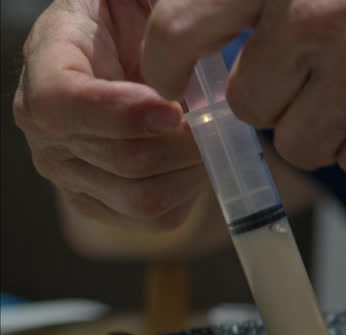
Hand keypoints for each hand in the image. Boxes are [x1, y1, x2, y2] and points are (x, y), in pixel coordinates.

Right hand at [13, 0, 209, 242]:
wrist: (130, 53)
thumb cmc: (135, 21)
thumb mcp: (136, 0)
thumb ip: (159, 21)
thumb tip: (181, 41)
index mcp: (45, 69)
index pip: (62, 105)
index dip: (122, 114)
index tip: (173, 108)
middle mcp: (46, 133)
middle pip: (122, 160)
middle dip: (184, 144)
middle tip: (216, 120)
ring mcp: (71, 175)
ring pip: (142, 197)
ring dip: (192, 170)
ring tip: (209, 138)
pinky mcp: (103, 206)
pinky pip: (155, 218)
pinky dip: (189, 193)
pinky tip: (194, 161)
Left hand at [142, 0, 345, 177]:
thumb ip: (265, 0)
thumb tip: (203, 45)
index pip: (178, 29)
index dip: (166, 67)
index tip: (172, 85)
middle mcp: (310, 19)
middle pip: (248, 105)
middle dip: (278, 104)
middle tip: (316, 82)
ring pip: (301, 145)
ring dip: (329, 131)